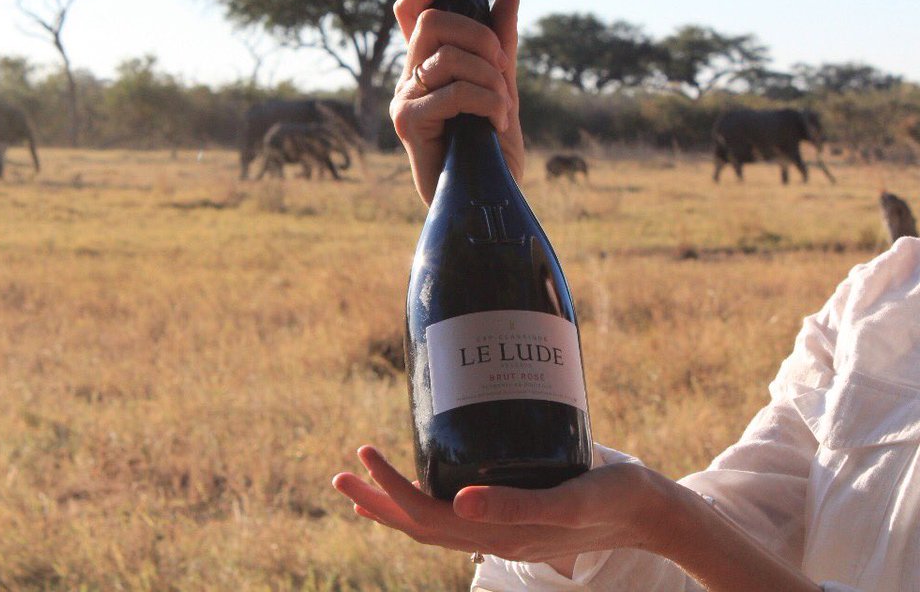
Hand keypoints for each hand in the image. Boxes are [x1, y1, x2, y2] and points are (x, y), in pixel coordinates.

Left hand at [331, 445, 668, 566]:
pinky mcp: (513, 515)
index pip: (426, 518)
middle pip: (420, 526)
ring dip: (394, 505)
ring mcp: (502, 531)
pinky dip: (425, 503)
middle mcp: (493, 538)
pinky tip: (420, 483)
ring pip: (434, 525)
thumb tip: (459, 503)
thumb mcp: (567, 500)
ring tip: (361, 483)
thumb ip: (516, 505)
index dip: (389, 491)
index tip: (363, 455)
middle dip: (377, 502)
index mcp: (499, 535)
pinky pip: (456, 517)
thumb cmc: (612, 499)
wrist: (651, 512)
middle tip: (342, 473)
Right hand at [390, 0, 524, 205]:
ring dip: (489, 79)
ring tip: (503, 110)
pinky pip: (452, 91)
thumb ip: (501, 45)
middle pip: (432, 21)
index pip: (413, 8)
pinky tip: (495, 126)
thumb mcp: (503, 86)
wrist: (488, 198)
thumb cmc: (491, 150)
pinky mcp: (407, 121)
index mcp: (429, 63)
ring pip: (446, 56)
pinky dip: (485, 103)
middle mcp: (410, 76)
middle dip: (479, 36)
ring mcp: (404, 97)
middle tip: (501, 69)